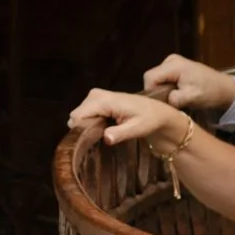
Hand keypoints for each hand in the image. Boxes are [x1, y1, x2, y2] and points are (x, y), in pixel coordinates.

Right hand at [70, 86, 188, 148]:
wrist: (157, 112)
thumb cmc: (149, 120)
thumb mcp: (138, 129)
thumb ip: (121, 133)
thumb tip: (106, 138)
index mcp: (104, 101)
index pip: (79, 116)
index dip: (83, 130)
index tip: (93, 140)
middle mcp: (95, 94)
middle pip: (77, 115)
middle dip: (85, 128)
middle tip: (102, 136)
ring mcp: (95, 95)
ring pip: (79, 114)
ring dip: (88, 125)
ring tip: (105, 131)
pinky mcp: (96, 98)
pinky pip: (85, 112)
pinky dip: (91, 121)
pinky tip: (104, 126)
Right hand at [143, 55, 234, 121]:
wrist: (224, 88)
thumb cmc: (210, 92)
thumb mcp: (192, 98)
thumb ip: (174, 99)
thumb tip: (162, 101)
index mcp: (174, 65)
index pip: (150, 77)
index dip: (151, 91)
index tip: (160, 103)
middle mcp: (171, 60)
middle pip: (152, 76)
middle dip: (157, 90)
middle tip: (169, 102)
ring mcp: (173, 62)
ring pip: (156, 78)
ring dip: (162, 89)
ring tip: (175, 98)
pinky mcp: (175, 66)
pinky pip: (162, 77)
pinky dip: (167, 86)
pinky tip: (177, 92)